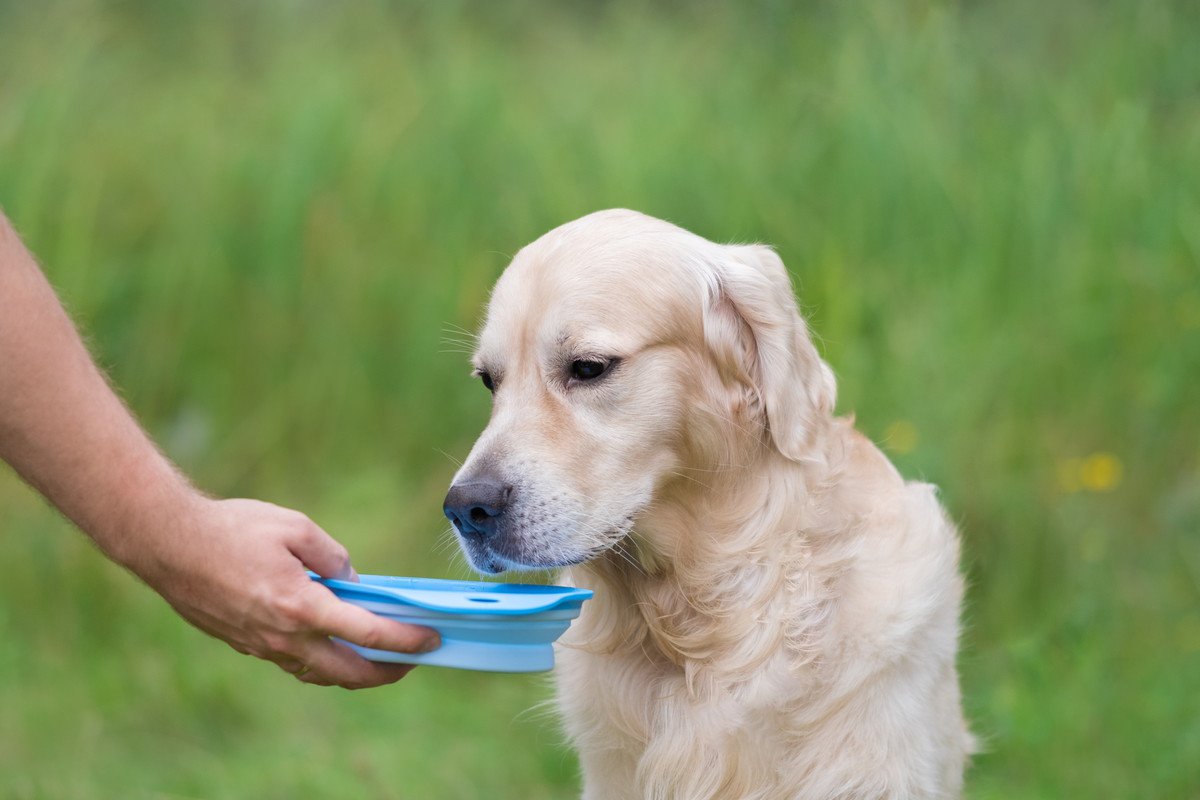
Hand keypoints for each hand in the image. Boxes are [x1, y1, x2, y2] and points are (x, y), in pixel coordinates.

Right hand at [132, 495, 439, 688]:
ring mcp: (262, 646)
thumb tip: (352, 581)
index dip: (406, 640)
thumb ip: (332, 556)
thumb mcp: (295, 527)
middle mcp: (284, 636)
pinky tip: (331, 646)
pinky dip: (321, 662)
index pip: (369, 633)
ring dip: (353, 672)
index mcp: (302, 605)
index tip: (432, 639)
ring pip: (319, 674)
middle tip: (412, 661)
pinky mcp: (244, 644)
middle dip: (387, 672)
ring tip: (377, 659)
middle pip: (348, 672)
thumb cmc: (232, 528)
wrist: (168, 544)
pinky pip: (293, 664)